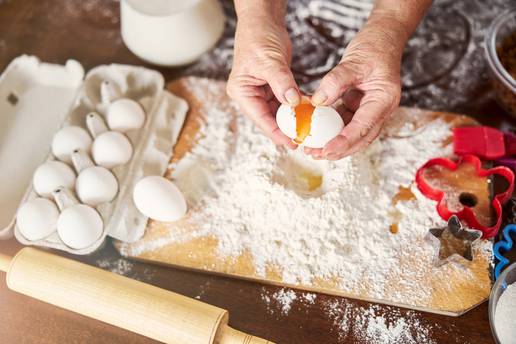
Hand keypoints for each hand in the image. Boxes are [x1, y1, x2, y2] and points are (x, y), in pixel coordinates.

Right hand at [227, 13, 299, 148]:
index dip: (276, 132)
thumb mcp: (270, 61)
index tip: (291, 142)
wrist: (263, 21)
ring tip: (308, 129)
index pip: (260, 118)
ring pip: (279, 112)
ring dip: (293, 118)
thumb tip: (292, 102)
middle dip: (286, 129)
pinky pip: (286, 102)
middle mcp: (250, 95)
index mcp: (241, 91)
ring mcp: (261, 92)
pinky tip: (310, 112)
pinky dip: (297, 106)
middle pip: (269, 119)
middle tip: (303, 140)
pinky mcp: (273, 87)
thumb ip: (282, 82)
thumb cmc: (258, 36)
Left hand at [305, 17, 405, 159]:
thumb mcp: (353, 61)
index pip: (364, 127)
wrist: (382, 39)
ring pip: (352, 134)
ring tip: (311, 149)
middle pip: (360, 138)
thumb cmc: (373, 48)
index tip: (327, 150)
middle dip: (338, 150)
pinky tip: (315, 133)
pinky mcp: (359, 107)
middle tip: (314, 154)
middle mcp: (379, 110)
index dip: (344, 141)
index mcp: (384, 100)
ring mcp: (370, 110)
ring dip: (333, 143)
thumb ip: (336, 81)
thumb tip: (317, 102)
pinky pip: (345, 123)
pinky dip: (331, 130)